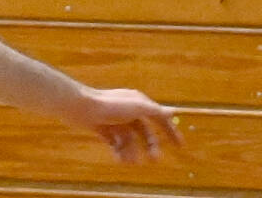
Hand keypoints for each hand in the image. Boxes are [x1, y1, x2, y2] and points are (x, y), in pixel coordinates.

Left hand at [66, 87, 181, 162]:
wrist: (81, 107)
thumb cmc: (110, 105)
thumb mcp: (136, 107)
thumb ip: (155, 111)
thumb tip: (174, 111)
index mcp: (137, 102)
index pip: (158, 116)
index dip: (170, 130)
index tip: (180, 146)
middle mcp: (127, 111)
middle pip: (145, 133)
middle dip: (150, 146)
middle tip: (154, 160)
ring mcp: (115, 120)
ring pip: (130, 141)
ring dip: (132, 151)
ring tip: (128, 159)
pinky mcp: (103, 129)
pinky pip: (116, 144)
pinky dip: (119, 152)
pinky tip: (118, 158)